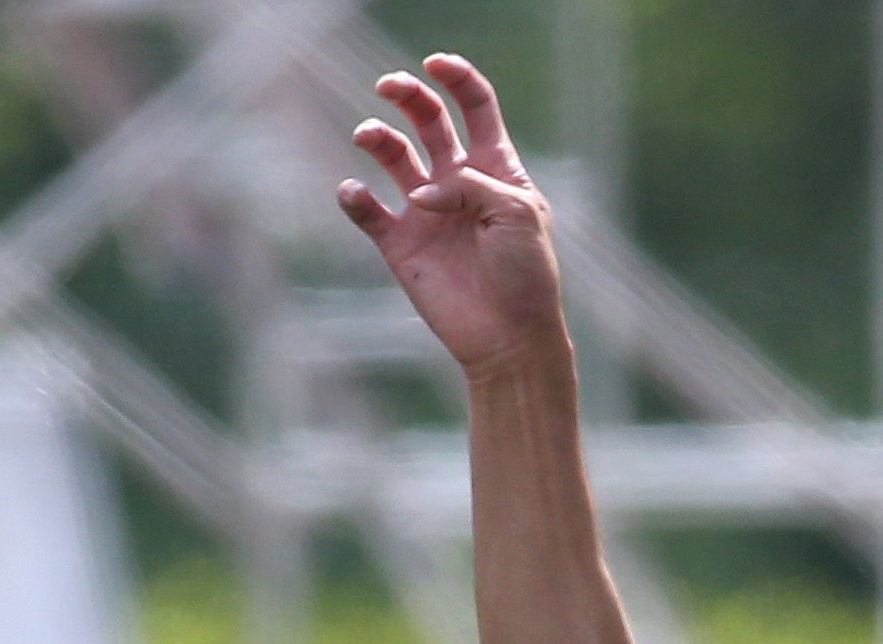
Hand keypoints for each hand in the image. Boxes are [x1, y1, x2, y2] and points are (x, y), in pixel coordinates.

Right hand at [338, 55, 569, 387]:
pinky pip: (366, 210)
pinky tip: (356, 192)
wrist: (510, 340)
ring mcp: (425, 212)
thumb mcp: (518, 215)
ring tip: (369, 137)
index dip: (455, 78)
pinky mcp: (400, 245)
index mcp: (494, 167)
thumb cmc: (527, 275)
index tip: (435, 63)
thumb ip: (472, 185)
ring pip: (392, 155)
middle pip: (427, 120)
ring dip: (377, 137)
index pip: (474, 107)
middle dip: (407, 95)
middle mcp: (457, 182)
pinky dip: (354, 196)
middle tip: (388, 86)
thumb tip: (421, 192)